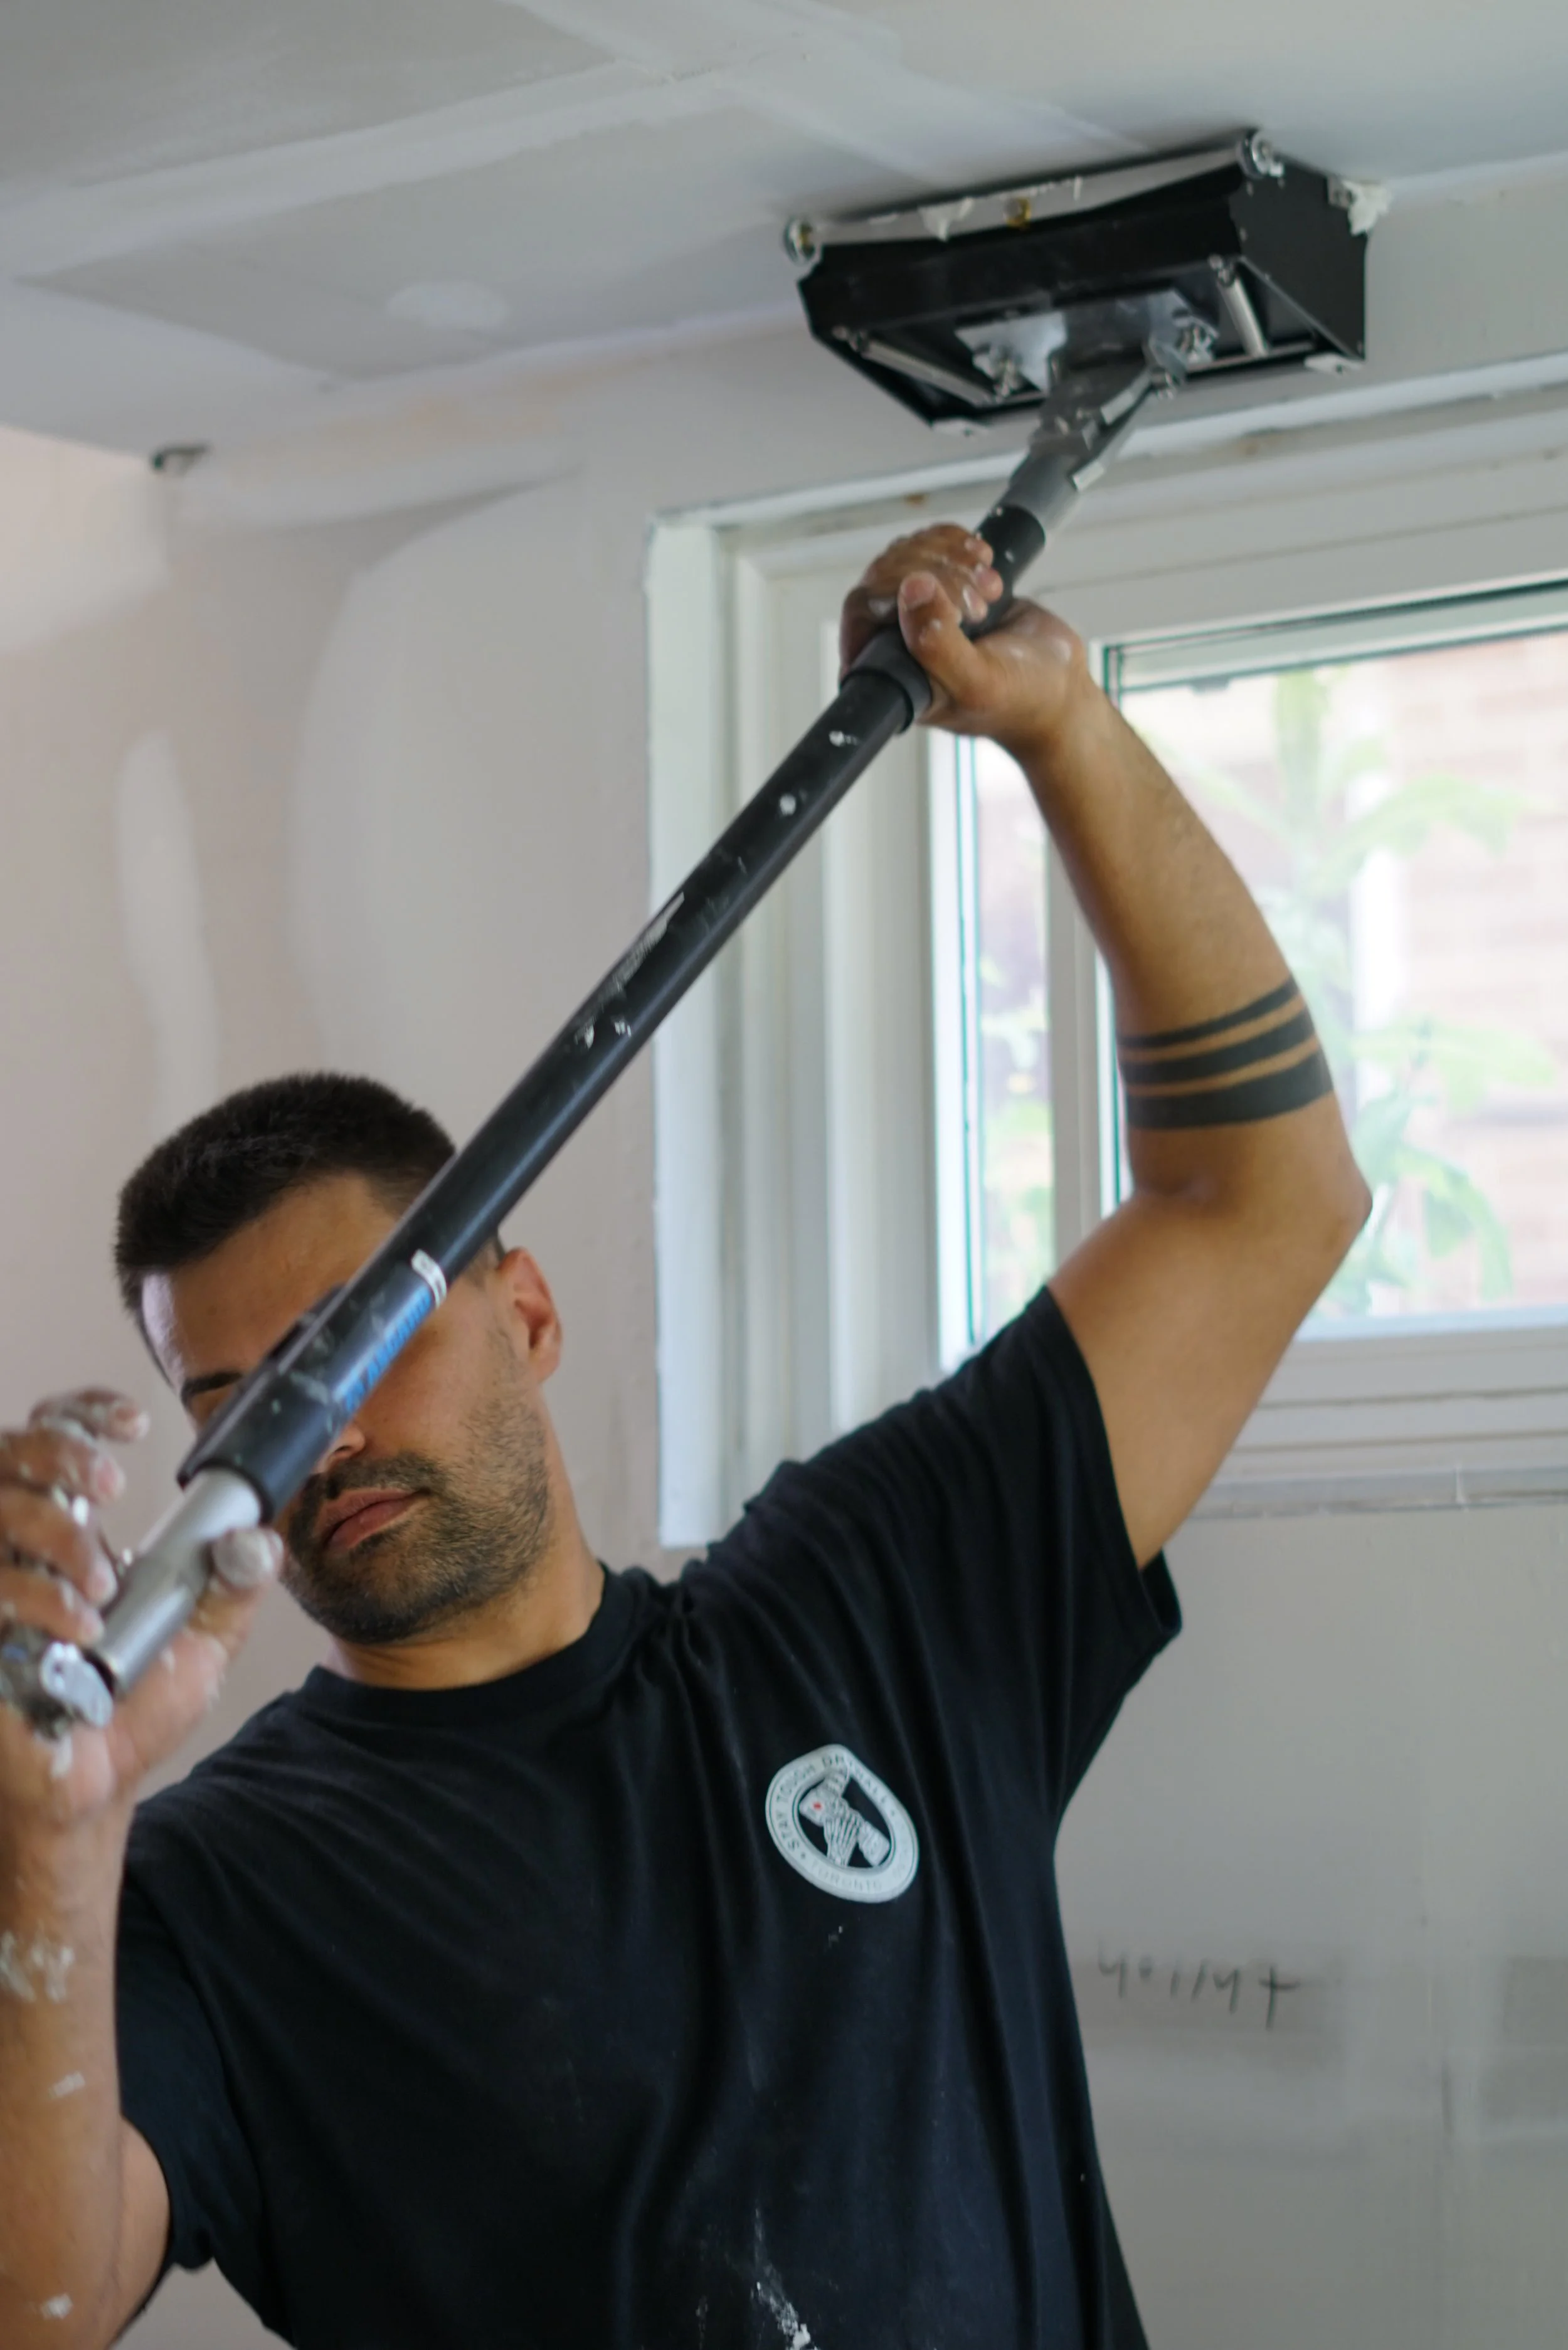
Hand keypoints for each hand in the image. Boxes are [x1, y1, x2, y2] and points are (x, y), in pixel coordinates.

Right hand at [0, 1387, 280, 1840]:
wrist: (97, 1786)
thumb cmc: (135, 1713)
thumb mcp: (205, 1642)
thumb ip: (235, 1586)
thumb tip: (259, 1536)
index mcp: (72, 1538)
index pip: (55, 1441)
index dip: (82, 1414)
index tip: (131, 1424)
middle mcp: (22, 1552)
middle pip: (12, 1455)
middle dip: (63, 1454)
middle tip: (111, 1485)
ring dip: (59, 1537)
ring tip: (102, 1588)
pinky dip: (41, 1602)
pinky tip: (80, 1631)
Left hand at [838, 523, 1094, 760]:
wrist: (1060, 686)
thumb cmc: (1021, 700)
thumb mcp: (979, 682)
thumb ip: (939, 646)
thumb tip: (911, 588)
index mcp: (890, 674)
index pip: (862, 610)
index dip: (898, 590)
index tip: (951, 607)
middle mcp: (896, 642)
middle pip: (883, 573)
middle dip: (934, 573)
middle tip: (978, 603)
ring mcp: (918, 612)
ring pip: (907, 553)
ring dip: (950, 558)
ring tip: (990, 590)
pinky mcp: (943, 586)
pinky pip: (932, 543)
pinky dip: (958, 544)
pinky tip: (985, 563)